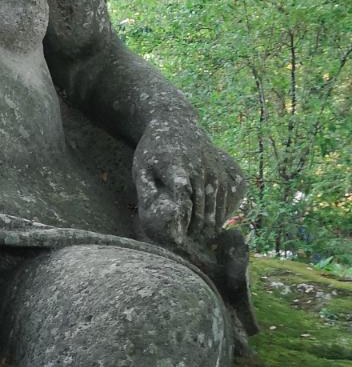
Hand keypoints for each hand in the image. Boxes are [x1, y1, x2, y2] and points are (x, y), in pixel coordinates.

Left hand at [132, 116, 245, 247]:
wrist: (176, 123)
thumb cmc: (154, 150)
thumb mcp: (142, 167)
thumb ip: (146, 191)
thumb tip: (154, 215)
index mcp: (176, 166)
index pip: (182, 196)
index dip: (182, 218)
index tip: (177, 235)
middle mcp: (199, 167)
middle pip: (200, 206)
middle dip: (193, 229)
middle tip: (185, 243)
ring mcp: (213, 170)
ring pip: (215, 206)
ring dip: (207, 226)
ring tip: (195, 237)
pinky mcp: (223, 172)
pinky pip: (224, 201)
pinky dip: (218, 216)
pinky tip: (208, 225)